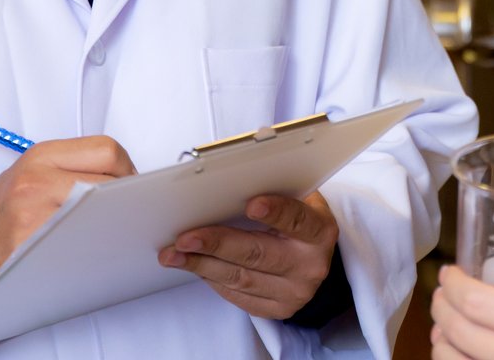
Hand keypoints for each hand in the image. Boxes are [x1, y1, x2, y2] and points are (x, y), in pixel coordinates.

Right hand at [0, 136, 136, 295]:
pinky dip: (91, 246)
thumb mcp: (34, 171)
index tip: (130, 187)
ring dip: (111, 223)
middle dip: (124, 199)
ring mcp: (32, 215)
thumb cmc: (7, 211)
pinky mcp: (30, 247)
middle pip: (109, 182)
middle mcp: (36, 180)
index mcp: (42, 156)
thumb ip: (75, 167)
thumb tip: (128, 179)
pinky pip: (79, 244)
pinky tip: (91, 248)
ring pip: (99, 214)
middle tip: (123, 213)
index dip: (126, 170)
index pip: (107, 152)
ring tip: (108, 229)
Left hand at [159, 190, 338, 318]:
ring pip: (241, 278)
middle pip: (258, 254)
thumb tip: (227, 184)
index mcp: (319, 231)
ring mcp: (294, 292)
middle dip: (216, 244)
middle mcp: (310, 265)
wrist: (315, 260)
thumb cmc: (299, 222)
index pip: (297, 219)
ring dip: (202, 265)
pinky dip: (212, 279)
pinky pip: (238, 296)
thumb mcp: (300, 202)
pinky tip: (195, 267)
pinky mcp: (277, 310)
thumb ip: (276, 192)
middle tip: (185, 238)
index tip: (251, 204)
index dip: (276, 212)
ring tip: (174, 255)